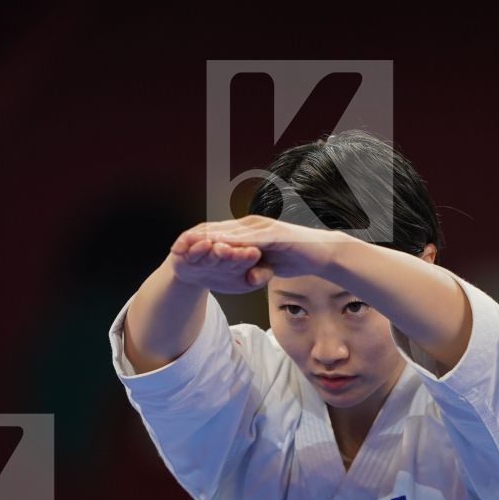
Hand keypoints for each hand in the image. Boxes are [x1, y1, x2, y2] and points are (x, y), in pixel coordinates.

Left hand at [170, 216, 344, 288]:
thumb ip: (256, 265)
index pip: (220, 234)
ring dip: (207, 239)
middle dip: (196, 238)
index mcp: (251, 231)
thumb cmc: (298, 258)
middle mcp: (253, 225)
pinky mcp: (272, 234)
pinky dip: (229, 243)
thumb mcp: (269, 264)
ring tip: (188, 246)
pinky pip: (247, 239)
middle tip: (175, 247)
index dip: (199, 241)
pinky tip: (215, 248)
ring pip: (229, 232)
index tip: (180, 250)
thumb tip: (248, 274)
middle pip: (219, 229)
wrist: (323, 254)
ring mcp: (262, 228)